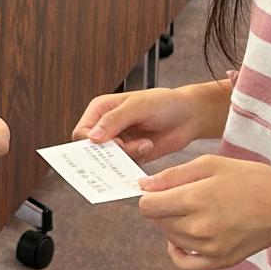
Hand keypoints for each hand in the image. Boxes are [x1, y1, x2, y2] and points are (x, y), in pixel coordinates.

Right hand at [73, 86, 209, 163]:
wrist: (188, 116)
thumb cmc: (164, 103)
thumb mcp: (138, 106)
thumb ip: (115, 120)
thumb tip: (92, 138)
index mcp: (100, 109)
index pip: (81, 133)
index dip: (93, 143)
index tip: (116, 142)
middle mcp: (105, 126)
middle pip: (92, 151)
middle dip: (111, 153)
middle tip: (132, 148)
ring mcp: (118, 142)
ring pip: (108, 161)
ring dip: (127, 156)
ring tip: (145, 144)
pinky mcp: (130, 155)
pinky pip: (123, 167)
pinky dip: (135, 161)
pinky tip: (147, 147)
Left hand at [136, 155, 270, 269]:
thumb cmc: (251, 180)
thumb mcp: (211, 164)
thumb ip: (173, 175)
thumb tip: (143, 186)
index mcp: (195, 199)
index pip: (147, 206)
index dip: (150, 195)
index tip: (161, 189)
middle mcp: (199, 228)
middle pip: (157, 222)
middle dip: (163, 208)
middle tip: (184, 196)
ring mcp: (208, 248)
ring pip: (169, 238)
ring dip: (173, 225)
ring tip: (195, 210)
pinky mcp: (218, 262)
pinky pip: (182, 264)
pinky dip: (177, 251)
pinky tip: (184, 238)